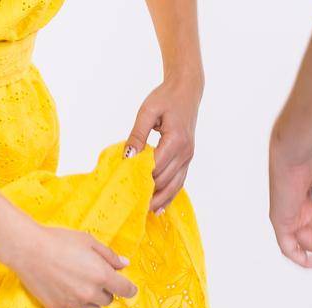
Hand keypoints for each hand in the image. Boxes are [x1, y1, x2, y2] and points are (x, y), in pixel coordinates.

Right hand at [8, 224, 137, 307]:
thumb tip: (125, 265)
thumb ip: (109, 255)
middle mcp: (91, 293)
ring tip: (83, 291)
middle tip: (94, 279)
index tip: (128, 288)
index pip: (126, 290)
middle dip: (105, 290)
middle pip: (108, 300)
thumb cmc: (59, 240)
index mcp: (102, 275)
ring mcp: (74, 304)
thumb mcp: (88, 241)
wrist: (28, 249)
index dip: (129, 288)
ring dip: (93, 303)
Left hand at [125, 73, 202, 212]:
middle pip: (164, 181)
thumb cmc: (166, 97)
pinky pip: (179, 183)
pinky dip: (168, 196)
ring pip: (174, 186)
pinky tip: (158, 208)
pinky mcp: (187, 159)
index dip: (139, 178)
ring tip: (142, 211)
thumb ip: (137, 134)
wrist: (187, 91)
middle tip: (128, 203)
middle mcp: (185, 152)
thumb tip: (128, 156)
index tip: (123, 187)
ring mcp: (188, 158)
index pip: (155, 166)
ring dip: (158, 200)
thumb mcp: (147, 111)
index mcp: (176, 140)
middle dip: (147, 192)